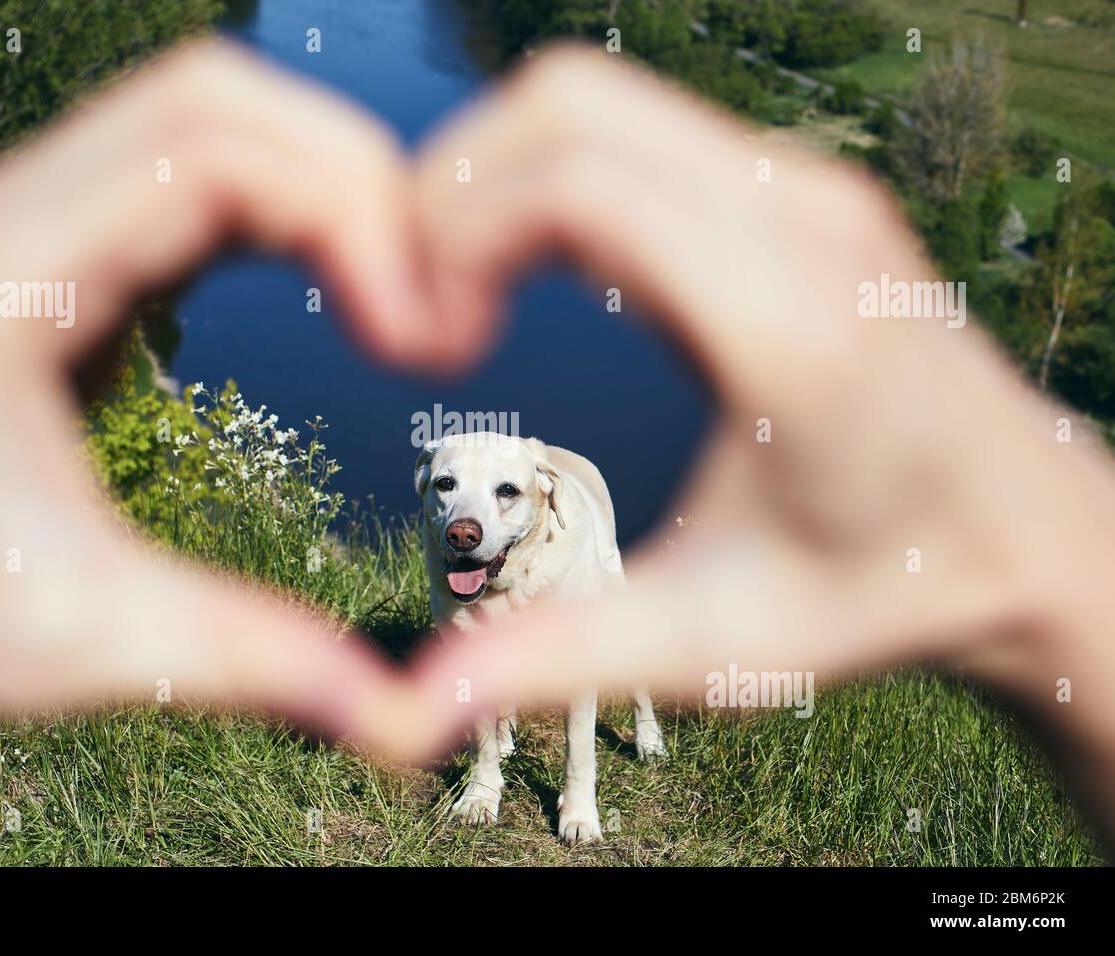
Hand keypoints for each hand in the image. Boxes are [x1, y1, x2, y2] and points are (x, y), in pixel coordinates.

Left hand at [0, 41, 436, 861]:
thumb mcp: (81, 644)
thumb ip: (252, 662)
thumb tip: (406, 718)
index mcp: (1, 277)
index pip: (207, 150)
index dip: (349, 214)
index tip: (419, 332)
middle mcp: (8, 215)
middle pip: (217, 98)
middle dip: (355, 177)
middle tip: (431, 300)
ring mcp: (29, 222)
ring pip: (208, 119)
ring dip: (323, 183)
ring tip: (399, 293)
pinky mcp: (57, 255)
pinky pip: (189, 176)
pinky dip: (282, 208)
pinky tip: (333, 287)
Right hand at [403, 48, 1114, 841]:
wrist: (1021, 532)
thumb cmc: (878, 593)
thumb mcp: (715, 641)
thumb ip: (562, 657)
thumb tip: (419, 706)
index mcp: (786, 327)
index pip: (576, 189)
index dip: (456, 239)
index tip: (431, 347)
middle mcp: (802, 222)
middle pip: (564, 104)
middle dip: (450, 186)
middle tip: (424, 311)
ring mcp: (804, 187)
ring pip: (592, 97)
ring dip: (495, 172)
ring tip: (464, 294)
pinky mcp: (794, 187)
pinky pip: (634, 127)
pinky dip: (549, 171)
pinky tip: (532, 272)